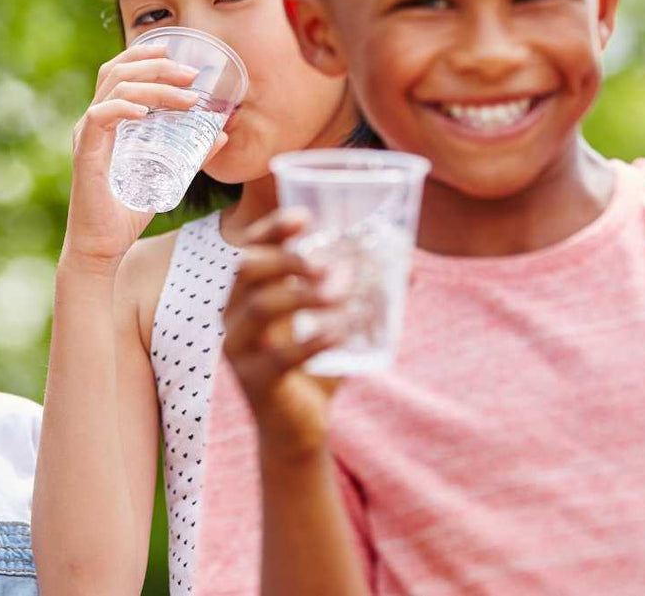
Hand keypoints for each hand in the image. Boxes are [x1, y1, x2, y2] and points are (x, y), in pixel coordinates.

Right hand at [60, 42, 221, 273]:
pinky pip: (100, 117)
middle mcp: (94, 122)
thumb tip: (221, 133)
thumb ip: (191, 154)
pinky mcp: (85, 154)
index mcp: (108, 120)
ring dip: (154, 85)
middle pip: (118, 70)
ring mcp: (87, 136)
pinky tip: (147, 111)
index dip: (145, 54)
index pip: (120, 71)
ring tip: (187, 96)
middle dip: (157, 64)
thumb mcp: (168, 176)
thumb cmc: (127, 213)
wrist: (103, 248)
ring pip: (115, 88)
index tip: (178, 51)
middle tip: (192, 73)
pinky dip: (124, 107)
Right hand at [222, 208, 347, 460]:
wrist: (298, 428)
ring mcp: (240, 348)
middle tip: (326, 263)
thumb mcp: (334, 322)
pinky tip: (342, 332)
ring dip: (304, 294)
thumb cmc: (314, 365)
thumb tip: (411, 266)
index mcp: (247, 293)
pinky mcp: (256, 380)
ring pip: (260, 306)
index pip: (249, 248)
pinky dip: (315, 339)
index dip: (272, 228)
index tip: (305, 217)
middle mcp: (233, 315)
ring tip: (343, 294)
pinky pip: (281, 355)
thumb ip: (363, 295)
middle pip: (246, 269)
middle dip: (287, 258)